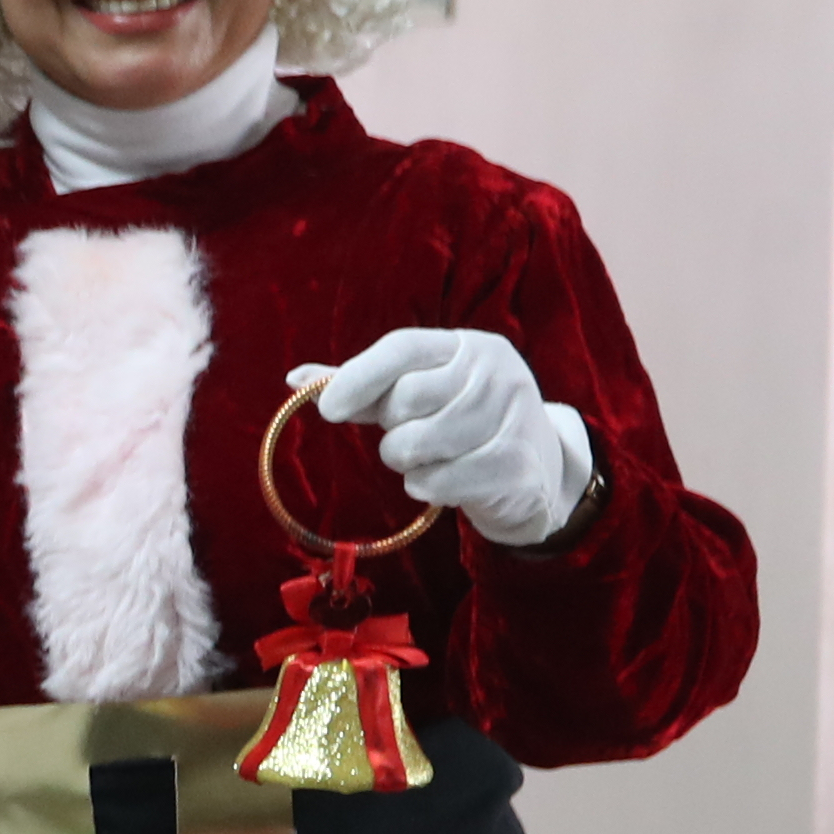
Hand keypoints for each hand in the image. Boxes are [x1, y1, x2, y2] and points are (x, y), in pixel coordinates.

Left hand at [305, 330, 593, 549]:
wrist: (537, 468)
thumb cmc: (460, 423)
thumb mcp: (417, 394)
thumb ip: (362, 384)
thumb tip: (296, 378)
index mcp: (468, 346)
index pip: (402, 347)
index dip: (358, 376)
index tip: (328, 408)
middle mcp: (496, 372)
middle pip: (404, 399)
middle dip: (391, 428)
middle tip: (410, 435)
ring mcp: (512, 417)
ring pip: (416, 444)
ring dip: (408, 462)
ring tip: (432, 457)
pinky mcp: (514, 465)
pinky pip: (437, 481)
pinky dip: (429, 487)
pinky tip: (448, 480)